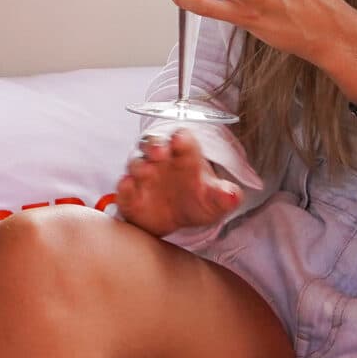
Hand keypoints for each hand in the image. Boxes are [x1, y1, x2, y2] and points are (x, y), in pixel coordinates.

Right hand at [114, 131, 241, 237]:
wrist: (177, 219)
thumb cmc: (197, 200)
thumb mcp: (216, 201)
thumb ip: (224, 196)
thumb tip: (232, 195)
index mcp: (184, 155)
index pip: (182, 140)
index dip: (181, 139)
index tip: (181, 140)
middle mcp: (161, 160)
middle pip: (152, 143)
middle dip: (155, 145)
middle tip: (159, 152)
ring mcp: (143, 176)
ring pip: (136, 162)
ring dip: (139, 165)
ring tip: (145, 171)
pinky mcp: (130, 195)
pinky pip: (124, 188)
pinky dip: (125, 188)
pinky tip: (130, 188)